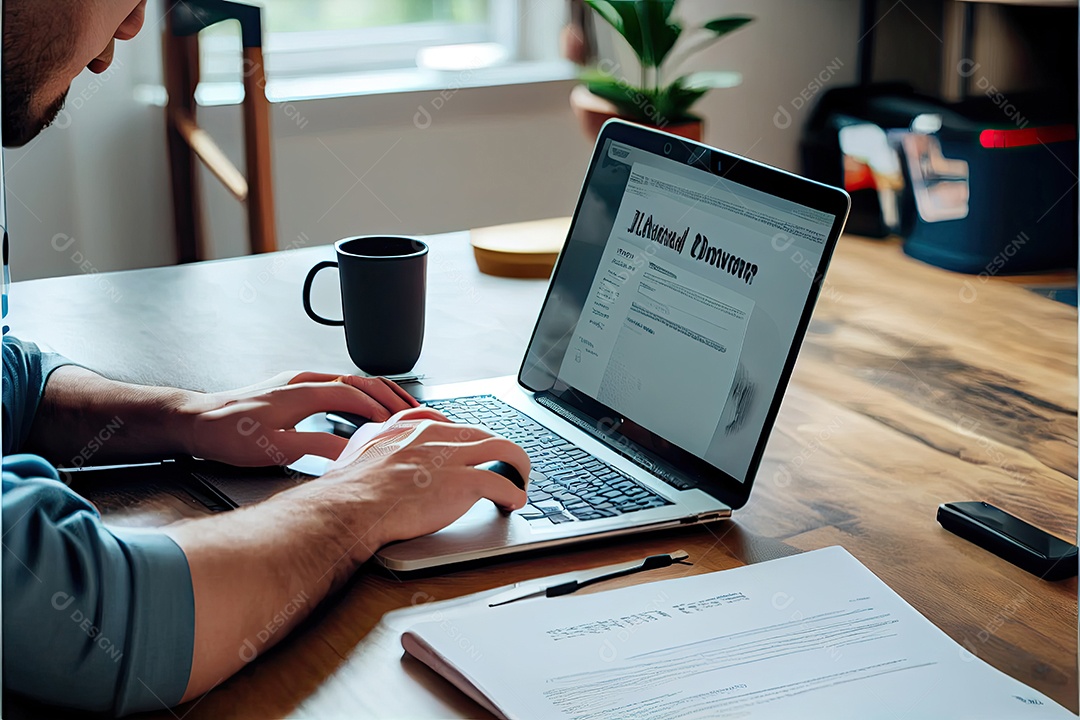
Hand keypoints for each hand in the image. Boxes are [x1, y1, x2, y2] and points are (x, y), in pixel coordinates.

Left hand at [178, 371, 418, 466]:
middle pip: (358, 381)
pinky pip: (337, 384)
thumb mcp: (273, 448)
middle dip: (389, 395)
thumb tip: (350, 453)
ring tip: (398, 406)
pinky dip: (359, 393)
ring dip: (377, 392)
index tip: (400, 424)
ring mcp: (298, 381)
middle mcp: (303, 380)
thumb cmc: (227, 434)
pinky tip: (364, 405)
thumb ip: (315, 448)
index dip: (380, 409)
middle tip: (413, 412)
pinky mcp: (293, 388)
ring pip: (349, 380)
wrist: (196, 420)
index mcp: (302, 391)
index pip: (353, 394)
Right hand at [294, 407, 530, 547]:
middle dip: (501, 451)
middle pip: (485, 434)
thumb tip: (373, 437)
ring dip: (519, 466)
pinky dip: (514, 493)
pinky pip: (502, 483)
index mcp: (415, 429)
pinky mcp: (462, 484)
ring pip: (505, 450)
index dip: (472, 440)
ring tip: (520, 482)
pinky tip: (514, 503)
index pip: (456, 425)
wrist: (349, 506)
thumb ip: (375, 438)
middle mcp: (438, 437)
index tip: (477, 451)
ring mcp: (452, 459)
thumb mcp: (361, 447)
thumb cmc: (349, 486)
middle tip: (506, 468)